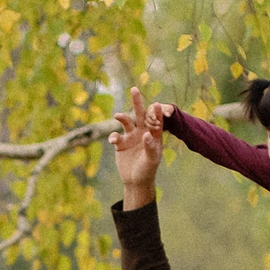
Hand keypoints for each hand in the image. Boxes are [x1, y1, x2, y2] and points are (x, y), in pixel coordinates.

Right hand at [111, 85, 163, 208]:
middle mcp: (142, 132)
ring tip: (118, 115)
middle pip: (140, 114)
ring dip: (122, 117)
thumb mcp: (151, 160)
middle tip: (134, 88)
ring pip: (126, 122)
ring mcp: (131, 137)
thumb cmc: (147, 170)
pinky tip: (113, 140)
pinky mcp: (120, 143)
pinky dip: (113, 136)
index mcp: (154, 135)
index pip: (156, 120)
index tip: (156, 103)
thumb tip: (146, 134)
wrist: (135, 180)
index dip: (156, 112)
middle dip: (137, 102)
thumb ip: (150, 147)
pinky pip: (116, 136)